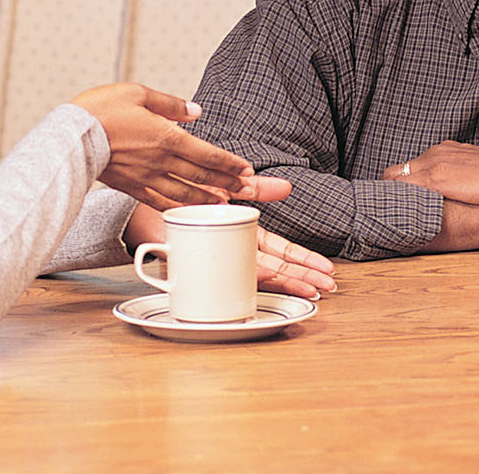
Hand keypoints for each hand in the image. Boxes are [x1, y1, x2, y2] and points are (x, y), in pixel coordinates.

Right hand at [73, 83, 287, 208]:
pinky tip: (189, 210)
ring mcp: (147, 177)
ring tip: (225, 203)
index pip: (208, 154)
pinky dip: (180, 207)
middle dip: (229, 184)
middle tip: (249, 190)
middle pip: (203, 176)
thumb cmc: (101, 110)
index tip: (247, 170)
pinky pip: (161, 201)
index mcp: (167, 138)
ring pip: (185, 193)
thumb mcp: (139, 93)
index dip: (230, 164)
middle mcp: (161, 161)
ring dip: (209, 199)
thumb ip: (170, 104)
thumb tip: (195, 111)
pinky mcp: (131, 187)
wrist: (70, 137)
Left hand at [125, 206, 335, 299]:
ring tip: (312, 292)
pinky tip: (275, 281)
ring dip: (289, 283)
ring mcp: (222, 259)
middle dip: (305, 277)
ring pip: (262, 275)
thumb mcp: (231, 190)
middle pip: (279, 267)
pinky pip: (233, 271)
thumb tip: (288, 187)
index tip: (327, 269)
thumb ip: (258, 189)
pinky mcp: (205, 262)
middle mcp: (236, 252)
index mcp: (245, 237)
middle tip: (329, 286)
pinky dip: (255, 277)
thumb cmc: (187, 200)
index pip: (282, 252)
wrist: (148, 203)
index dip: (305, 261)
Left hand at [380, 140, 478, 207]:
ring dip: (392, 195)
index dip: (406, 184)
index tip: (405, 200)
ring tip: (389, 215)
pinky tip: (395, 215)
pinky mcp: (434, 177)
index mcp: (447, 150)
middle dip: (393, 189)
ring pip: (394, 177)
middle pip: (398, 170)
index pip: (414, 166)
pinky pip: (402, 186)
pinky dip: (395, 199)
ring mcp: (434, 163)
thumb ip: (464, 178)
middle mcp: (436, 152)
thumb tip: (460, 193)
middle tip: (391, 211)